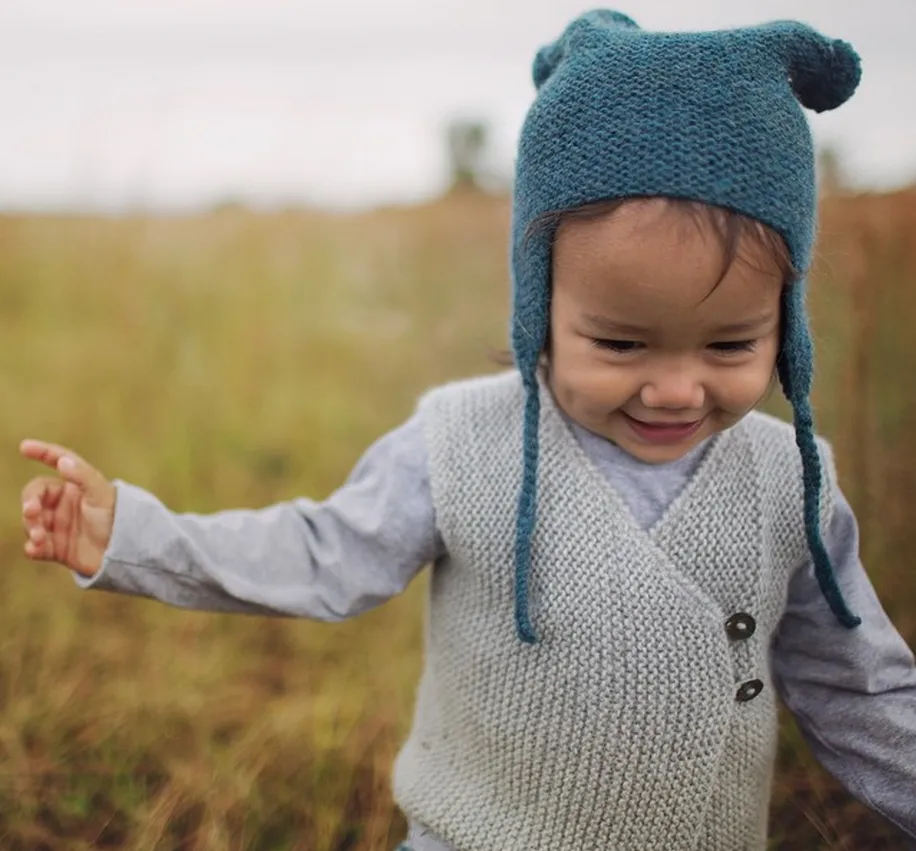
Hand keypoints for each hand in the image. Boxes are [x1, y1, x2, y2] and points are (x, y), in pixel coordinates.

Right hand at [19, 440, 115, 576]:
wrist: (128, 553)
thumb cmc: (118, 519)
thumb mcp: (102, 495)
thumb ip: (83, 477)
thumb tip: (62, 461)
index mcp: (76, 486)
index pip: (57, 463)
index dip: (42, 452)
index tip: (24, 447)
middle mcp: (64, 503)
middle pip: (35, 495)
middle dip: (29, 502)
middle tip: (31, 511)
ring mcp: (59, 525)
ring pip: (32, 521)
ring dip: (31, 527)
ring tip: (39, 536)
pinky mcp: (56, 548)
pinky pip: (36, 547)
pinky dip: (32, 548)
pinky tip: (35, 548)